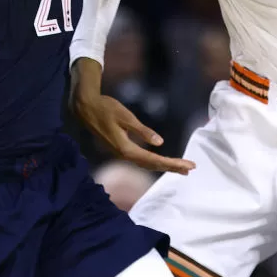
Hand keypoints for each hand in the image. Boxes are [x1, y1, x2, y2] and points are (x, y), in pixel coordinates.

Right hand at [72, 92, 194, 174]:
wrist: (86, 108)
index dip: (172, 164)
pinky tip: (161, 161)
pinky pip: (140, 159)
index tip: (188, 165)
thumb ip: (142, 130)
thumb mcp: (125, 116)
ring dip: (163, 166)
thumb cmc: (106, 108)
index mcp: (126, 148)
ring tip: (181, 168)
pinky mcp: (120, 148)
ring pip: (146, 163)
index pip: (154, 159)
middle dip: (171, 167)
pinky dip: (153, 161)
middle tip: (190, 168)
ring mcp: (121, 153)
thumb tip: (160, 143)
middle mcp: (124, 154)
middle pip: (151, 165)